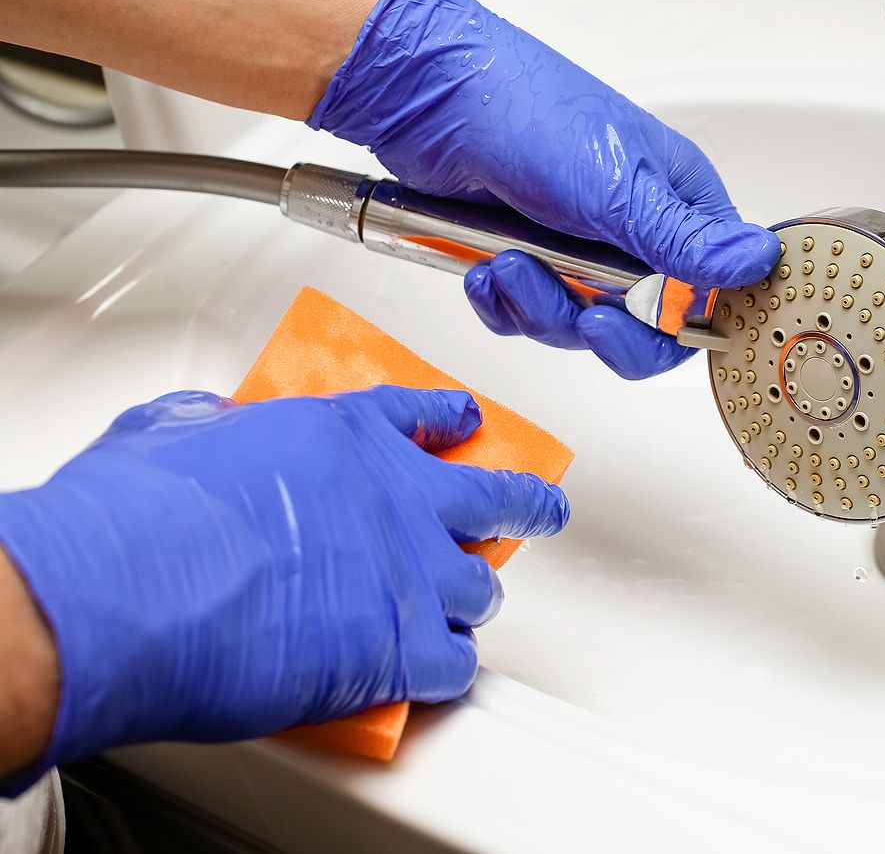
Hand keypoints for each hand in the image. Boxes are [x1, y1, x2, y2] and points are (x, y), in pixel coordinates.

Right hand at [0, 387, 566, 790]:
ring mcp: (410, 572)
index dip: (448, 421)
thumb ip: (217, 427)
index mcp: (344, 436)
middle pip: (493, 494)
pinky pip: (457, 664)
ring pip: (480, 586)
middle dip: (526, 501)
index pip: (419, 417)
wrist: (138, 588)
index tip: (466, 422)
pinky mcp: (403, 647)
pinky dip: (447, 670)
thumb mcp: (176, 431)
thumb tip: (211, 433)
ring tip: (464, 609)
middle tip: (541, 506)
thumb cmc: (141, 516)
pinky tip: (437, 672)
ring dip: (471, 598)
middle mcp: (396, 497)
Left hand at [308, 0, 780, 378]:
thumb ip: (683, 240)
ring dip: (537, 305)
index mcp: (677, 201)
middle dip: (595, 324)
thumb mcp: (616, 188)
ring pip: (577, 322)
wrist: (425, 95)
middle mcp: (635, 224)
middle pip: (642, 324)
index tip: (636, 322)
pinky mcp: (528, 252)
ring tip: (508, 264)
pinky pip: (526, 312)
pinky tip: (484, 268)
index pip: (706, 292)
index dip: (676, 324)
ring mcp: (578, 241)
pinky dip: (502, 302)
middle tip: (573, 308)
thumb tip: (757, 260)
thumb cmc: (525, 114)